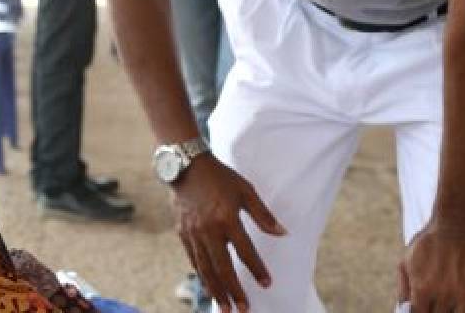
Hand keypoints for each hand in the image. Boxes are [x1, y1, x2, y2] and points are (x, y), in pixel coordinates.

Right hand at [171, 155, 284, 311]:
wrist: (186, 166)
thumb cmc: (220, 177)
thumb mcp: (246, 190)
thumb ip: (263, 215)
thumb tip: (282, 233)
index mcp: (227, 217)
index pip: (245, 251)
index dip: (257, 269)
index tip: (267, 283)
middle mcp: (209, 229)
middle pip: (223, 267)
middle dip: (233, 291)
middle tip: (243, 309)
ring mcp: (193, 233)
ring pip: (205, 268)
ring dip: (216, 290)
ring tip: (225, 307)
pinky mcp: (182, 233)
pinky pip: (193, 260)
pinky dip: (202, 276)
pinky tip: (209, 288)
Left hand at [397, 221, 464, 311]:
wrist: (456, 223)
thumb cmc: (428, 242)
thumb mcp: (407, 261)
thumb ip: (403, 287)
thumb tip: (402, 307)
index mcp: (422, 289)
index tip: (426, 310)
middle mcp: (442, 294)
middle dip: (439, 312)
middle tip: (440, 305)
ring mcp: (464, 293)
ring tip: (454, 306)